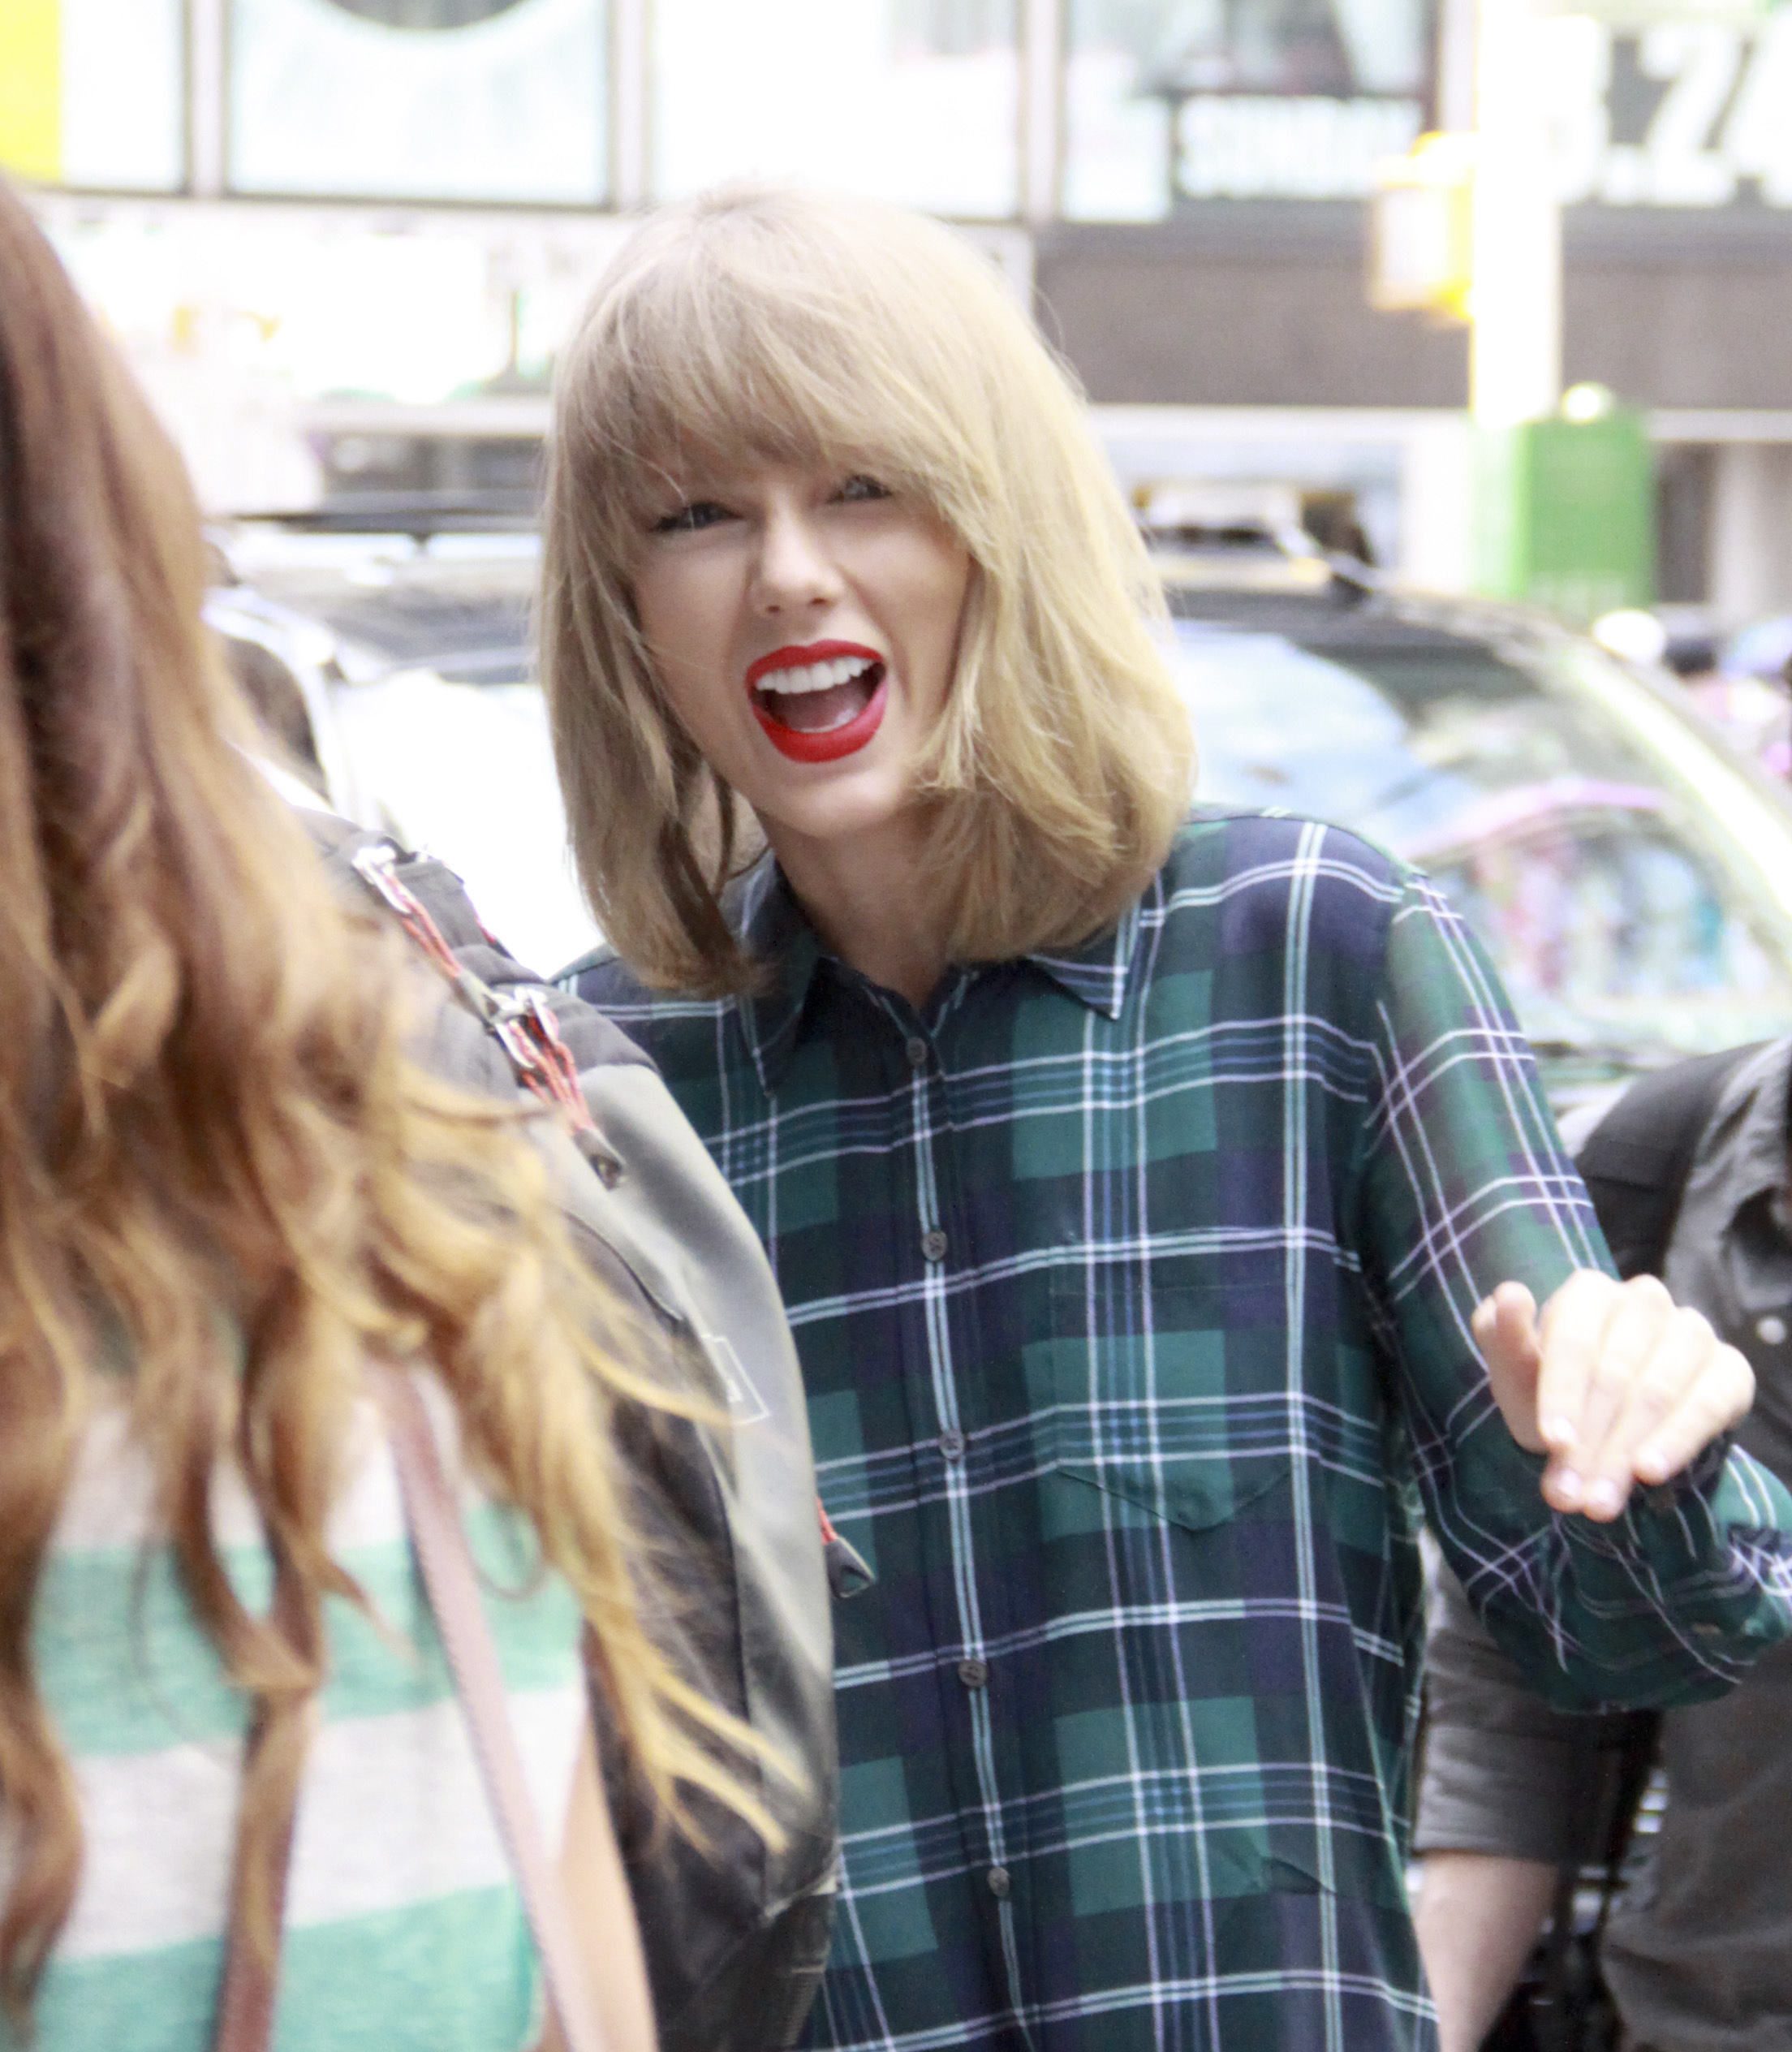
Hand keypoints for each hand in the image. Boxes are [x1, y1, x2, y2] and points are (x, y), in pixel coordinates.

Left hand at [1473, 1271, 1754, 1519]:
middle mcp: (1645, 1301)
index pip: (1574, 1340)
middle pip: (1615, 1374)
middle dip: (1589, 1442)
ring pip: (1657, 1394)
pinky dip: (1677, 1442)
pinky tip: (1649, 1472)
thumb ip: (1502, 1337)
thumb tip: (1510, 1294)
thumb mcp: (1518, 1376)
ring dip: (1624, 1454)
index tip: (1552, 1442)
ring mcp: (1692, 1331)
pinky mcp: (1729, 1369)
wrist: (1611, 1431)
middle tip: (1569, 1496)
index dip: (1562, 1394)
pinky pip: (1708, 1405)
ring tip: (1599, 1502)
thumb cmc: (1556, 1397)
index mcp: (1589, 1293)